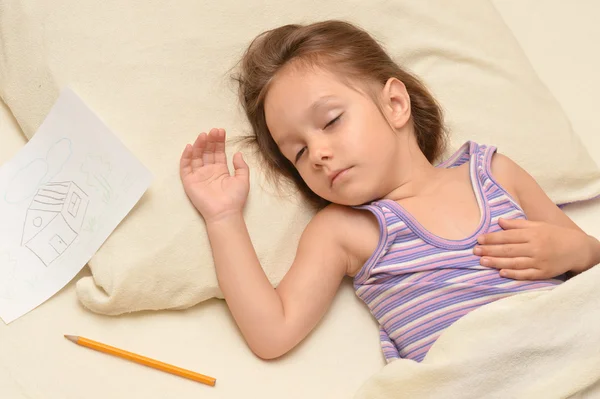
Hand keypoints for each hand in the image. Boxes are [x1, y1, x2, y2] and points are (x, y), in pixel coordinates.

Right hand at [180, 128, 248, 222]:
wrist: (225, 212)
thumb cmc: (235, 198)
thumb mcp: (243, 179)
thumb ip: (241, 166)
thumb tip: (238, 153)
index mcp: (221, 170)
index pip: (218, 152)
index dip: (219, 142)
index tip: (221, 131)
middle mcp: (209, 171)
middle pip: (207, 152)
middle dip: (210, 141)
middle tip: (213, 131)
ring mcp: (199, 175)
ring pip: (197, 156)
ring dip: (199, 145)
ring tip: (203, 135)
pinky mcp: (190, 181)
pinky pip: (186, 167)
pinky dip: (186, 157)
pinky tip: (190, 147)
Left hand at [474, 218, 595, 279]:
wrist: (577, 249)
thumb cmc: (554, 235)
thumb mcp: (538, 225)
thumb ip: (517, 224)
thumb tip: (499, 221)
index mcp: (533, 234)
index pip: (508, 236)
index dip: (492, 238)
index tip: (479, 239)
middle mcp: (536, 248)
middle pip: (509, 250)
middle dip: (490, 250)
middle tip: (474, 251)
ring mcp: (540, 262)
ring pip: (515, 263)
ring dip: (497, 262)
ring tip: (482, 261)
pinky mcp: (544, 273)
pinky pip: (526, 275)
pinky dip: (513, 274)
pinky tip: (501, 273)